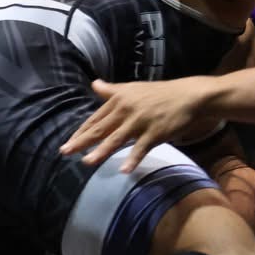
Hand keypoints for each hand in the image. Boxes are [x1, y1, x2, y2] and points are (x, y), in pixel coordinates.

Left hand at [60, 77, 218, 172]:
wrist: (189, 96)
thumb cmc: (160, 93)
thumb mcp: (133, 88)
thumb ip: (112, 90)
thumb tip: (94, 84)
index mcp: (119, 100)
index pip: (95, 119)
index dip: (81, 131)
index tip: (68, 143)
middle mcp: (126, 110)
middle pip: (101, 129)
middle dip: (82, 141)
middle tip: (65, 151)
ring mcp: (141, 122)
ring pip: (117, 139)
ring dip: (101, 151)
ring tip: (87, 162)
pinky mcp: (155, 133)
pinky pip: (141, 148)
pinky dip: (133, 159)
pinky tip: (123, 170)